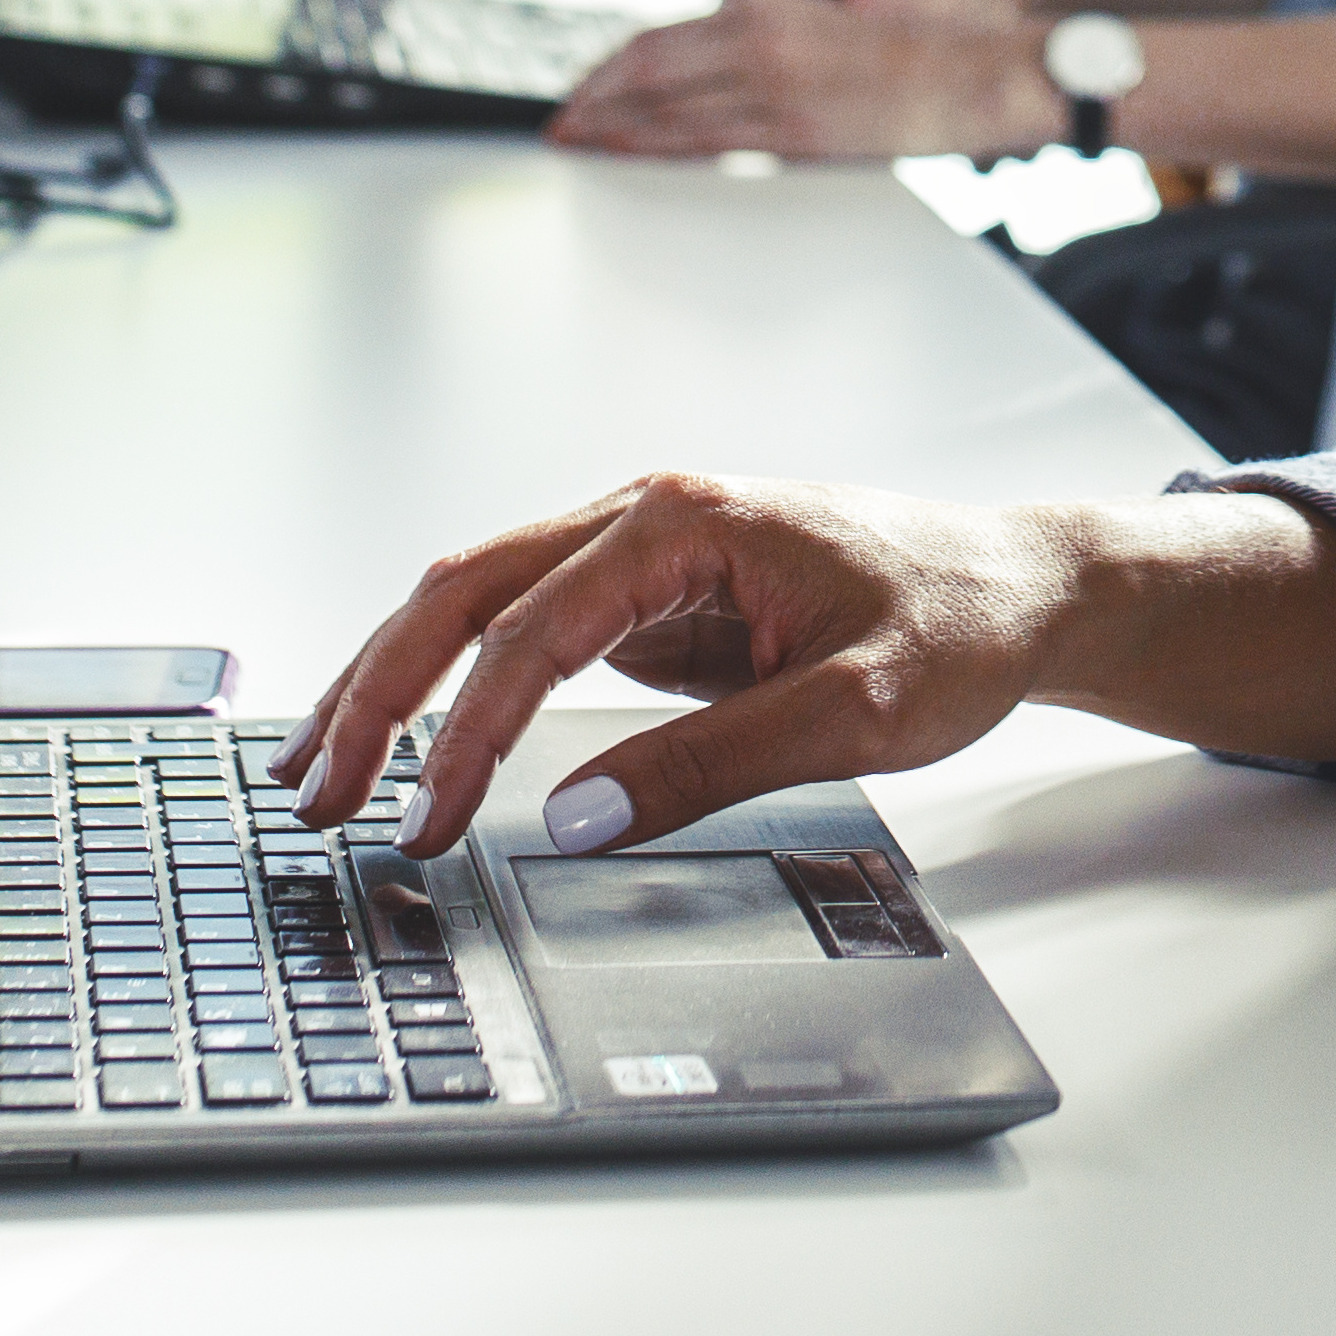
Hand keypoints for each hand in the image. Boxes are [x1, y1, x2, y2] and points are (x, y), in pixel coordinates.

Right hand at [288, 473, 1335, 843]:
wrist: (1020, 586)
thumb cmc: (956, 624)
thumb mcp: (856, 712)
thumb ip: (712, 765)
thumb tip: (574, 818)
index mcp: (685, 522)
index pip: (533, 626)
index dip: (466, 730)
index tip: (424, 817)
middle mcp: (644, 516)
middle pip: (465, 590)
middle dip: (379, 691)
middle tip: (314, 792)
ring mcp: (638, 552)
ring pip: (476, 602)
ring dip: (396, 684)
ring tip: (324, 772)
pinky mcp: (645, 595)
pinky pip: (520, 631)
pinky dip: (453, 687)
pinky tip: (410, 746)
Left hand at [551, 0, 1049, 160]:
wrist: (976, 67)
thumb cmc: (910, 36)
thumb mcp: (828, 11)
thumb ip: (770, 26)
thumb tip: (721, 30)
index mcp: (766, 16)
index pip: (661, 44)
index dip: (609, 71)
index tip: (579, 92)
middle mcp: (760, 50)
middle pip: (650, 79)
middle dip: (597, 107)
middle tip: (560, 130)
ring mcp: (778, 97)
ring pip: (672, 118)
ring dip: (618, 135)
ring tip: (582, 147)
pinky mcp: (801, 138)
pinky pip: (714, 147)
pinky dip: (666, 152)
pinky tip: (644, 159)